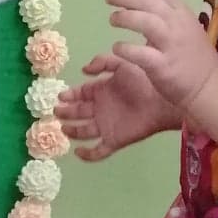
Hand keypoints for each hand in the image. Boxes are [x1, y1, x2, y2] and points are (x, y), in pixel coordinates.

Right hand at [57, 53, 178, 162]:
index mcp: (102, 90)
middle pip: (79, 112)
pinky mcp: (114, 140)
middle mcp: (102, 108)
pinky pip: (98, 151)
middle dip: (66, 112)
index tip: (60, 96)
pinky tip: (78, 152)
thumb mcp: (122, 64)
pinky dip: (88, 155)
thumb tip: (83, 70)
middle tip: (55, 111)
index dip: (70, 95)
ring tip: (63, 128)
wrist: (161, 101)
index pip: (81, 94)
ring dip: (72, 131)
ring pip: (84, 131)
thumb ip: (103, 62)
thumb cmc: (143, 80)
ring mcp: (107, 125)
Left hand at [107, 0, 217, 110]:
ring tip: (112, 19)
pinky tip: (116, 47)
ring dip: (125, 17)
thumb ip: (163, 13)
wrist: (208, 85)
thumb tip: (132, 0)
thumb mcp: (184, 26)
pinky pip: (141, 54)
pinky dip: (126, 48)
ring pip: (146, 22)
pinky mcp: (163, 66)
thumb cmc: (191, 54)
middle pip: (149, 0)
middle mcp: (177, 24)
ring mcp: (171, 45)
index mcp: (182, 12)